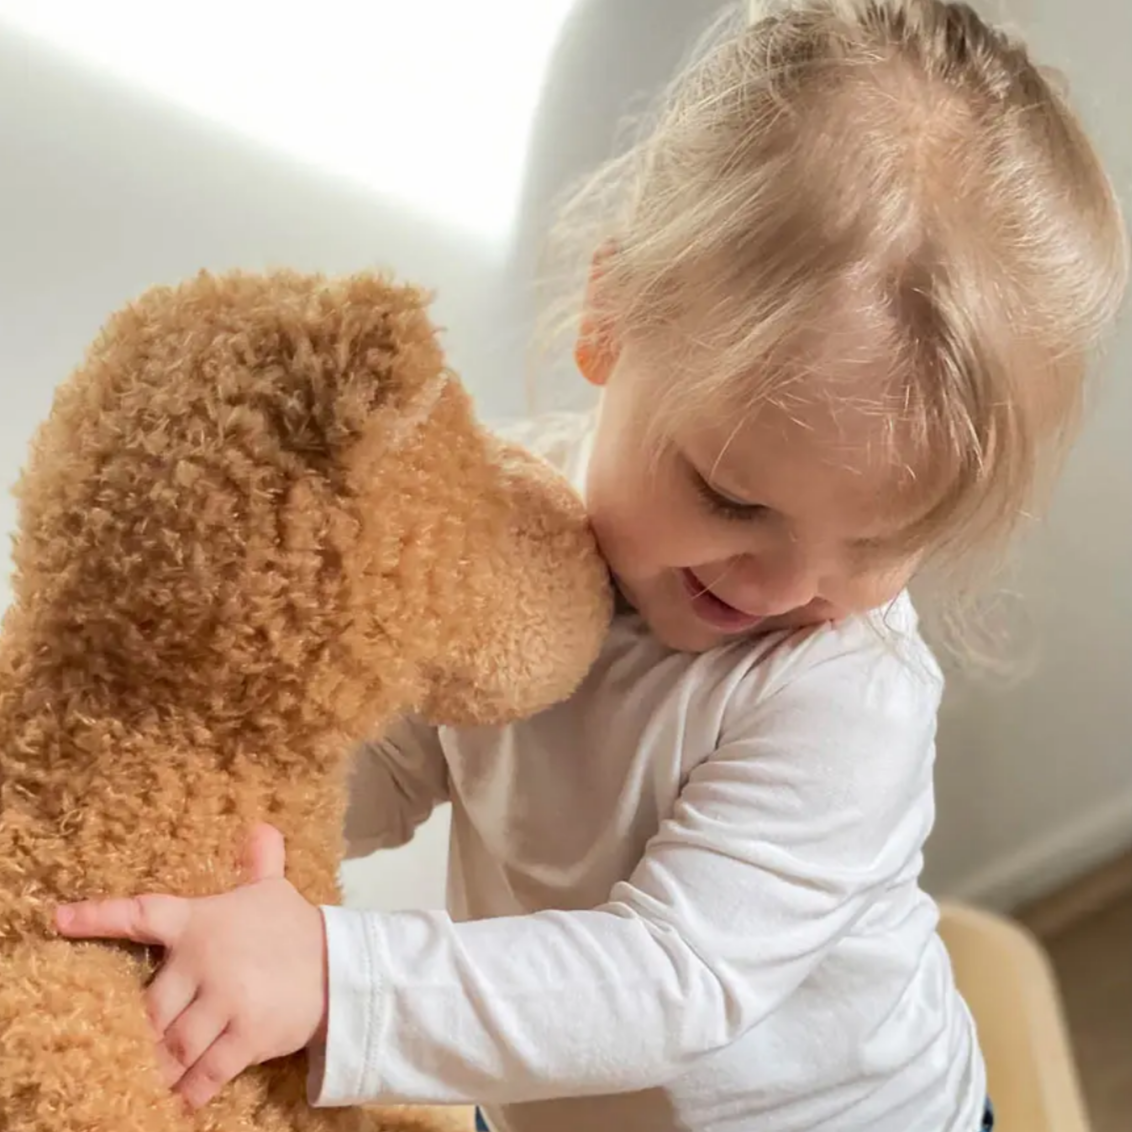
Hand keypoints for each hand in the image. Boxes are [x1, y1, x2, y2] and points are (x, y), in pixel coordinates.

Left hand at [54, 824, 327, 1110]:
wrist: (343, 967)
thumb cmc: (297, 929)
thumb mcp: (274, 892)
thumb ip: (260, 863)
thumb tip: (261, 828)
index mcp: (202, 922)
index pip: (142, 914)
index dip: (98, 916)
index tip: (58, 919)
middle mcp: (206, 961)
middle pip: (150, 1007)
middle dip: (143, 1031)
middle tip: (137, 1044)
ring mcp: (226, 1000)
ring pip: (173, 1044)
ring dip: (161, 1065)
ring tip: (151, 1078)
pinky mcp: (246, 1035)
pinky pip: (205, 1072)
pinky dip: (191, 1090)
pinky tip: (182, 1099)